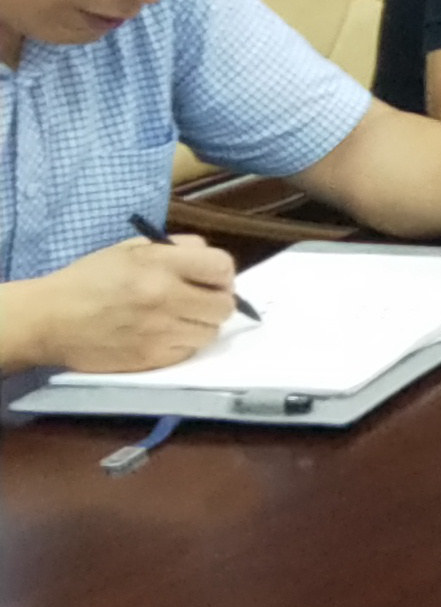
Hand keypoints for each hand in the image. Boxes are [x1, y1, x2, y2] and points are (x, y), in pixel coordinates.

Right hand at [28, 234, 240, 372]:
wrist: (48, 319)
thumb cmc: (88, 280)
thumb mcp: (129, 250)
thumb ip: (175, 248)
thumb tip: (209, 257)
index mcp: (159, 264)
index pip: (223, 267)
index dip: (220, 274)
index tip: (209, 279)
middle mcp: (165, 296)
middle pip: (225, 305)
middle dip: (215, 301)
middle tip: (196, 301)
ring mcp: (160, 330)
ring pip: (211, 332)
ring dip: (200, 324)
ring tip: (176, 318)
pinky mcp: (152, 358)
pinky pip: (189, 351)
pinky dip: (181, 343)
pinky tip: (160, 334)